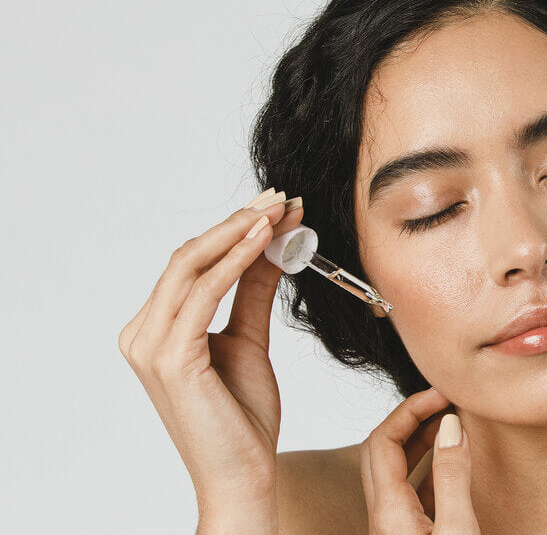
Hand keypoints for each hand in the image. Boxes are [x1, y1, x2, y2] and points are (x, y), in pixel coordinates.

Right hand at [117, 189, 302, 524]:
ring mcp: (149, 345)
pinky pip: (203, 294)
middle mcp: (142, 333)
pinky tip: (264, 241)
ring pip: (191, 267)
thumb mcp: (250, 340)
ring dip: (239, 233)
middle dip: (238, 221)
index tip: (275, 207)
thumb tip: (269, 246)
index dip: (233, 230)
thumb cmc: (243, 417)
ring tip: (279, 211)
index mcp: (156, 330)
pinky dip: (235, 262)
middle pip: (188, 257)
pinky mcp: (169, 357)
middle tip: (279, 197)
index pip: (191, 264)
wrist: (244, 473)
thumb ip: (252, 293)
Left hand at [360, 387, 480, 534]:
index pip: (383, 439)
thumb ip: (452, 478)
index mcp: (389, 511)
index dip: (412, 409)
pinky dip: (428, 469)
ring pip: (394, 471)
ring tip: (451, 426)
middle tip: (443, 403)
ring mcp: (393, 528)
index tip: (443, 395)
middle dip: (411, 418)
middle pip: (382, 450)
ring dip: (419, 441)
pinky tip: (452, 466)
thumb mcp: (457, 531)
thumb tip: (450, 426)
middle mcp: (383, 517)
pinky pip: (410, 493)